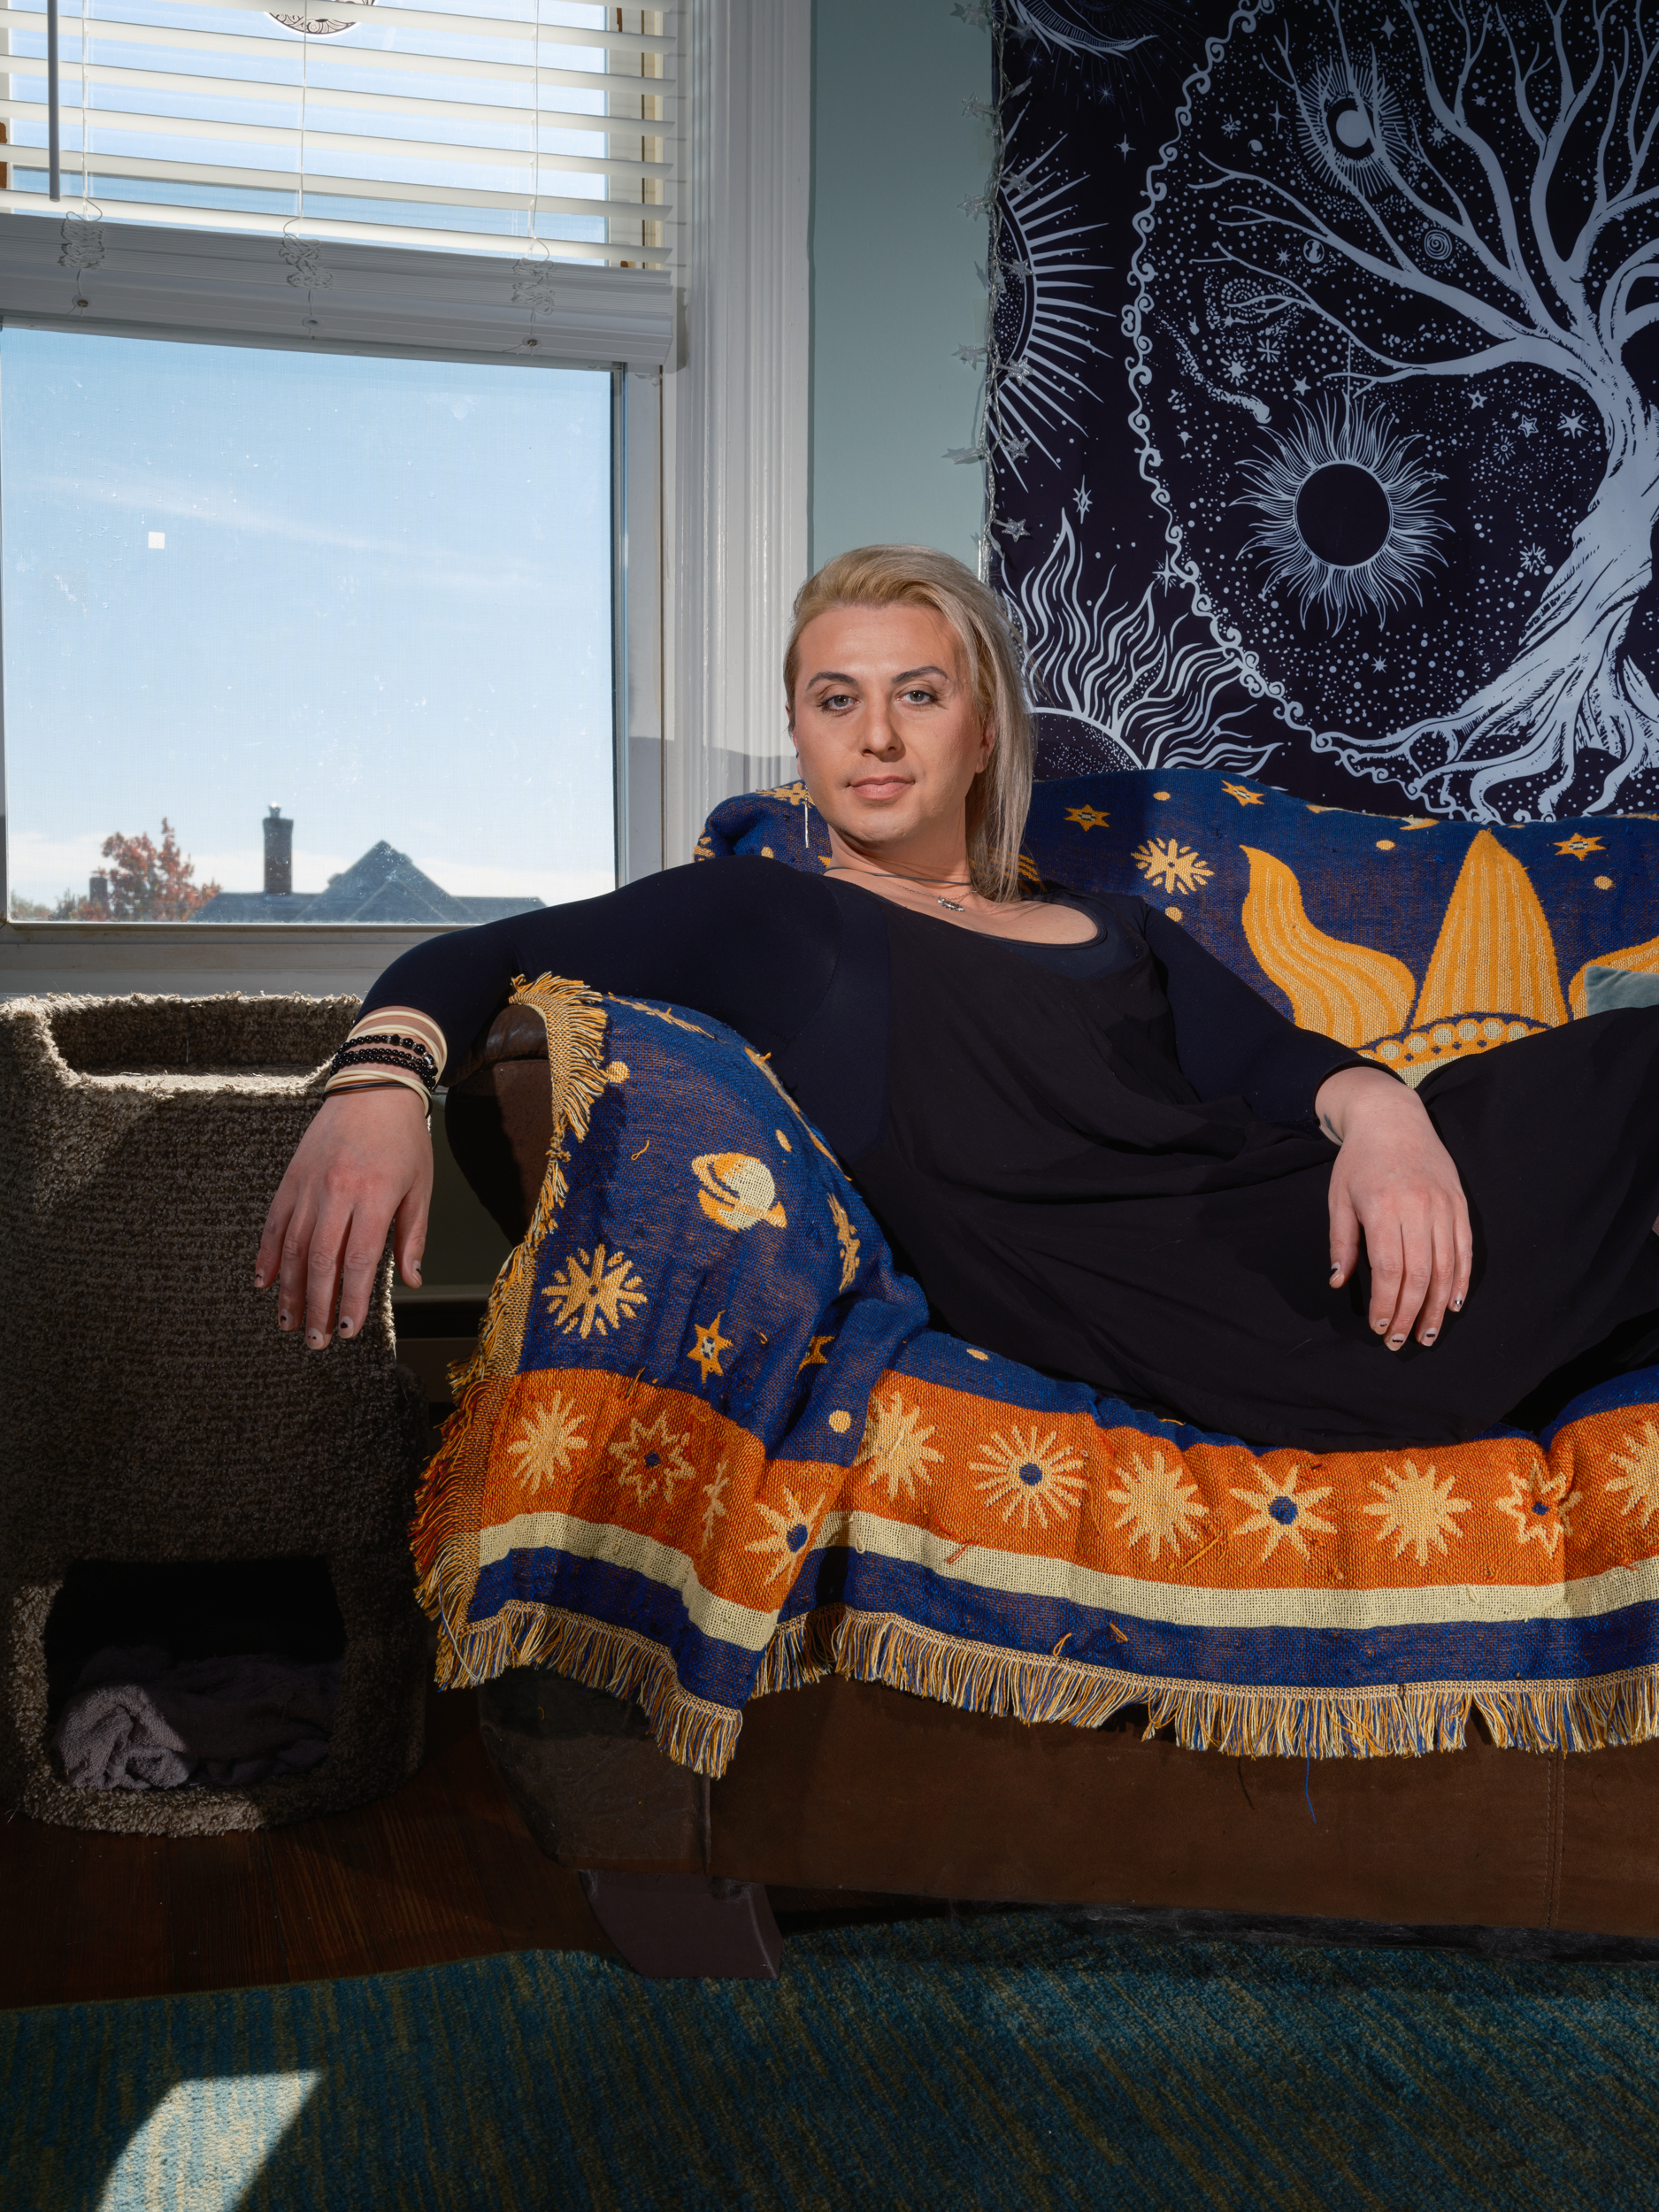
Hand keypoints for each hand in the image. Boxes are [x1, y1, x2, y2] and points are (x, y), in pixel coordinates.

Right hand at [254, 1087, 432, 1348]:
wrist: (374, 1084)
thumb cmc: (404, 1139)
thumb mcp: (420, 1187)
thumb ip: (413, 1236)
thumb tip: (412, 1281)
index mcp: (374, 1196)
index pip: (359, 1261)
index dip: (350, 1301)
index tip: (347, 1331)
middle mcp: (337, 1192)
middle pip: (322, 1261)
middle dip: (317, 1307)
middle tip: (316, 1341)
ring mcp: (310, 1184)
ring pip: (294, 1246)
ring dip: (289, 1289)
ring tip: (288, 1323)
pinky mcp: (292, 1176)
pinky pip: (276, 1221)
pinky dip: (268, 1254)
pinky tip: (265, 1282)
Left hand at [1316, 1066, 1472, 1350]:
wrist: (1392, 1117)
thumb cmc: (1358, 1160)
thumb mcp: (1338, 1198)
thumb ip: (1341, 1243)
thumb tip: (1339, 1282)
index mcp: (1383, 1208)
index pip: (1390, 1270)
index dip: (1387, 1305)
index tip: (1380, 1328)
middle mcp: (1417, 1208)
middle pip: (1420, 1275)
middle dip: (1411, 1314)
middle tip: (1402, 1342)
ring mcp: (1443, 1205)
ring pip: (1447, 1267)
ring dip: (1439, 1306)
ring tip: (1429, 1334)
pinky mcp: (1459, 1203)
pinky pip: (1465, 1249)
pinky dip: (1461, 1280)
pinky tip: (1453, 1303)